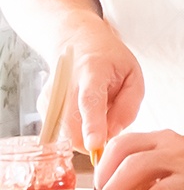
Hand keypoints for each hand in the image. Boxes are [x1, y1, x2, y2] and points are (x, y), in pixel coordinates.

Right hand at [39, 16, 142, 153]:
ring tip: (98, 110)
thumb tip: (112, 134)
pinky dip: (78, 130)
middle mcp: (65, 85)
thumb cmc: (110, 61)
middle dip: (94, 138)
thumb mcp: (133, 76)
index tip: (95, 144)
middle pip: (73, 126)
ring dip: (86, 134)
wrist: (78, 44)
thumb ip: (128, 107)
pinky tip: (84, 111)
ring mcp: (51, 97)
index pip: (90, 102)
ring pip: (67, 135)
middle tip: (110, 120)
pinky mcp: (44, 108)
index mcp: (92, 72)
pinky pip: (64, 133)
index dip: (93, 125)